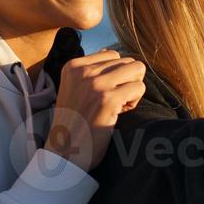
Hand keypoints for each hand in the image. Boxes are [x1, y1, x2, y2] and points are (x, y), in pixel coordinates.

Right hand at [45, 49, 146, 171]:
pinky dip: (134, 102)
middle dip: (127, 81)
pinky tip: (119, 114)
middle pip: (127, 61)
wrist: (64, 152)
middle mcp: (83, 71)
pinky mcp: (108, 99)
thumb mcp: (74, 88)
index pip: (112, 54)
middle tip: (114, 101)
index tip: (103, 94)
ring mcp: (95, 84)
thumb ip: (90, 69)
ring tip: (118, 105)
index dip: (115, 75)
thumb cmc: (73, 123)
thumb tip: (109, 51)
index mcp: (72, 65)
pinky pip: (139, 88)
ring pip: (137, 70)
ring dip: (133, 88)